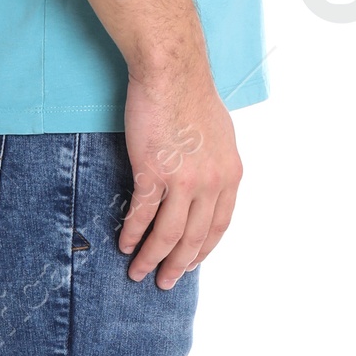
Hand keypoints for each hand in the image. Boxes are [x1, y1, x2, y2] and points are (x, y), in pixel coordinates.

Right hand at [119, 61, 242, 287]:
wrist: (172, 73)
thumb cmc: (192, 96)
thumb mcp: (221, 136)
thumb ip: (216, 166)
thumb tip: (207, 186)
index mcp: (230, 175)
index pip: (219, 226)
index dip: (203, 250)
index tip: (190, 263)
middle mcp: (211, 183)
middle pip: (194, 237)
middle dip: (178, 265)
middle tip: (164, 282)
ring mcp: (183, 180)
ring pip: (167, 234)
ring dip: (151, 258)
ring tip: (138, 272)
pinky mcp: (153, 172)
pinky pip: (142, 214)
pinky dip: (132, 233)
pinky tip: (125, 243)